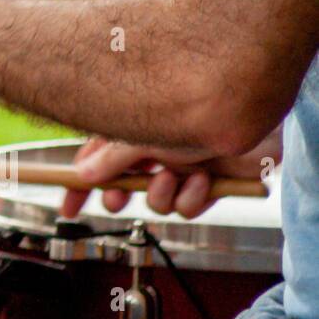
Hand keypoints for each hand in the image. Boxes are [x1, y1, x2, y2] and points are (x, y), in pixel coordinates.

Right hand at [59, 130, 281, 219]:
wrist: (252, 115)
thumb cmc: (199, 110)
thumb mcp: (145, 136)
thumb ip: (113, 158)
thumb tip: (85, 175)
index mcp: (132, 134)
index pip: (95, 163)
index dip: (79, 185)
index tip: (67, 207)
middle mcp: (153, 152)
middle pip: (122, 185)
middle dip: (120, 196)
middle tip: (116, 201)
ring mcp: (179, 169)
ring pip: (155, 202)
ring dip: (161, 195)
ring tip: (173, 178)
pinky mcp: (205, 186)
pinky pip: (186, 208)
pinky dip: (192, 197)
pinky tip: (203, 180)